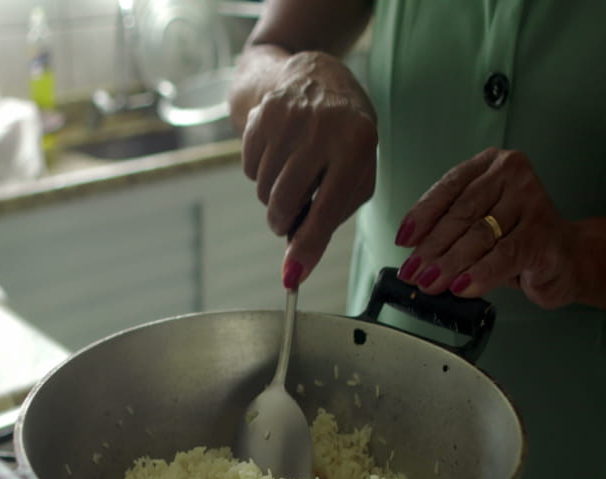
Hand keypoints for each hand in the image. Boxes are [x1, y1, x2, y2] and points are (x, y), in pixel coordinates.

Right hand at [240, 51, 376, 287]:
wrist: (317, 77)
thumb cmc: (344, 137)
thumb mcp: (357, 173)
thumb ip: (331, 219)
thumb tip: (296, 265)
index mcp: (356, 145)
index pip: (325, 209)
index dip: (307, 246)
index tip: (293, 275)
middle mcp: (322, 129)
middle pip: (284, 203)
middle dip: (282, 222)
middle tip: (288, 219)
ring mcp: (289, 119)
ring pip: (264, 190)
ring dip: (273, 197)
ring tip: (292, 175)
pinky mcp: (262, 115)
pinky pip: (249, 169)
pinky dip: (260, 173)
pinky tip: (279, 155)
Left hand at [395, 148, 592, 308]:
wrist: (566, 258)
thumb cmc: (515, 239)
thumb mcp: (478, 226)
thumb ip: (450, 230)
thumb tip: (413, 254)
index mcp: (491, 165)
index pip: (449, 187)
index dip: (423, 215)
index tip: (403, 240)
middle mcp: (513, 176)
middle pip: (463, 213)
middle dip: (432, 246)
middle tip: (412, 271)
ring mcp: (532, 202)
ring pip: (480, 236)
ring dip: (450, 263)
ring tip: (430, 282)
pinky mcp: (544, 235)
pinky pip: (505, 256)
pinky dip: (480, 274)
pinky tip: (462, 287)